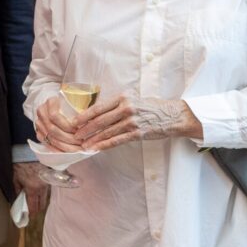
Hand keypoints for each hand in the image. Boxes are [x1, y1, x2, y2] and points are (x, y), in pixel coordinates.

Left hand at [13, 161, 48, 214]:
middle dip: (37, 209)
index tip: (30, 217)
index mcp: (32, 189)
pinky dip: (43, 193)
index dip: (32, 213)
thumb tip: (19, 199)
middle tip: (32, 211)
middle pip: (42, 204)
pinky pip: (47, 190)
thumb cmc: (20, 164)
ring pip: (46, 197)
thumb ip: (17, 191)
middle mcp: (42, 188)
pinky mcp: (50, 178)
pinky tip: (39, 192)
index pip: (34, 206)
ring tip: (35, 201)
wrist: (29, 151)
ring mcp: (47, 183)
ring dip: (41, 201)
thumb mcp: (15, 178)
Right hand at [34, 95, 84, 150]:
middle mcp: (42, 113)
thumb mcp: (75, 101)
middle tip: (81, 143)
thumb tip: (91, 120)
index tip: (79, 130)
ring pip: (51, 138)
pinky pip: (48, 145)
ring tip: (78, 149)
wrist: (56, 106)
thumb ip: (81, 107)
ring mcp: (39, 124)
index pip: (55, 116)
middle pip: (53, 129)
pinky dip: (58, 150)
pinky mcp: (39, 134)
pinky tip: (68, 153)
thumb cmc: (70, 104)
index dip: (67, 125)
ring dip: (65, 146)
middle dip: (68, 138)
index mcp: (50, 102)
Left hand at [74, 94, 202, 150]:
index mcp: (123, 98)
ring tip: (82, 145)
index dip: (84, 116)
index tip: (74, 122)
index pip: (98, 108)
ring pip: (107, 132)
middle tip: (74, 135)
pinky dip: (105, 145)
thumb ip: (116, 106)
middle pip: (100, 120)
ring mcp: (132, 121)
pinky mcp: (137, 133)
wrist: (172, 116)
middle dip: (85, 129)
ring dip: (93, 139)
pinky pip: (117, 141)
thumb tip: (97, 114)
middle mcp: (126, 108)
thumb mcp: (132, 100)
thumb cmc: (151, 108)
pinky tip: (97, 149)